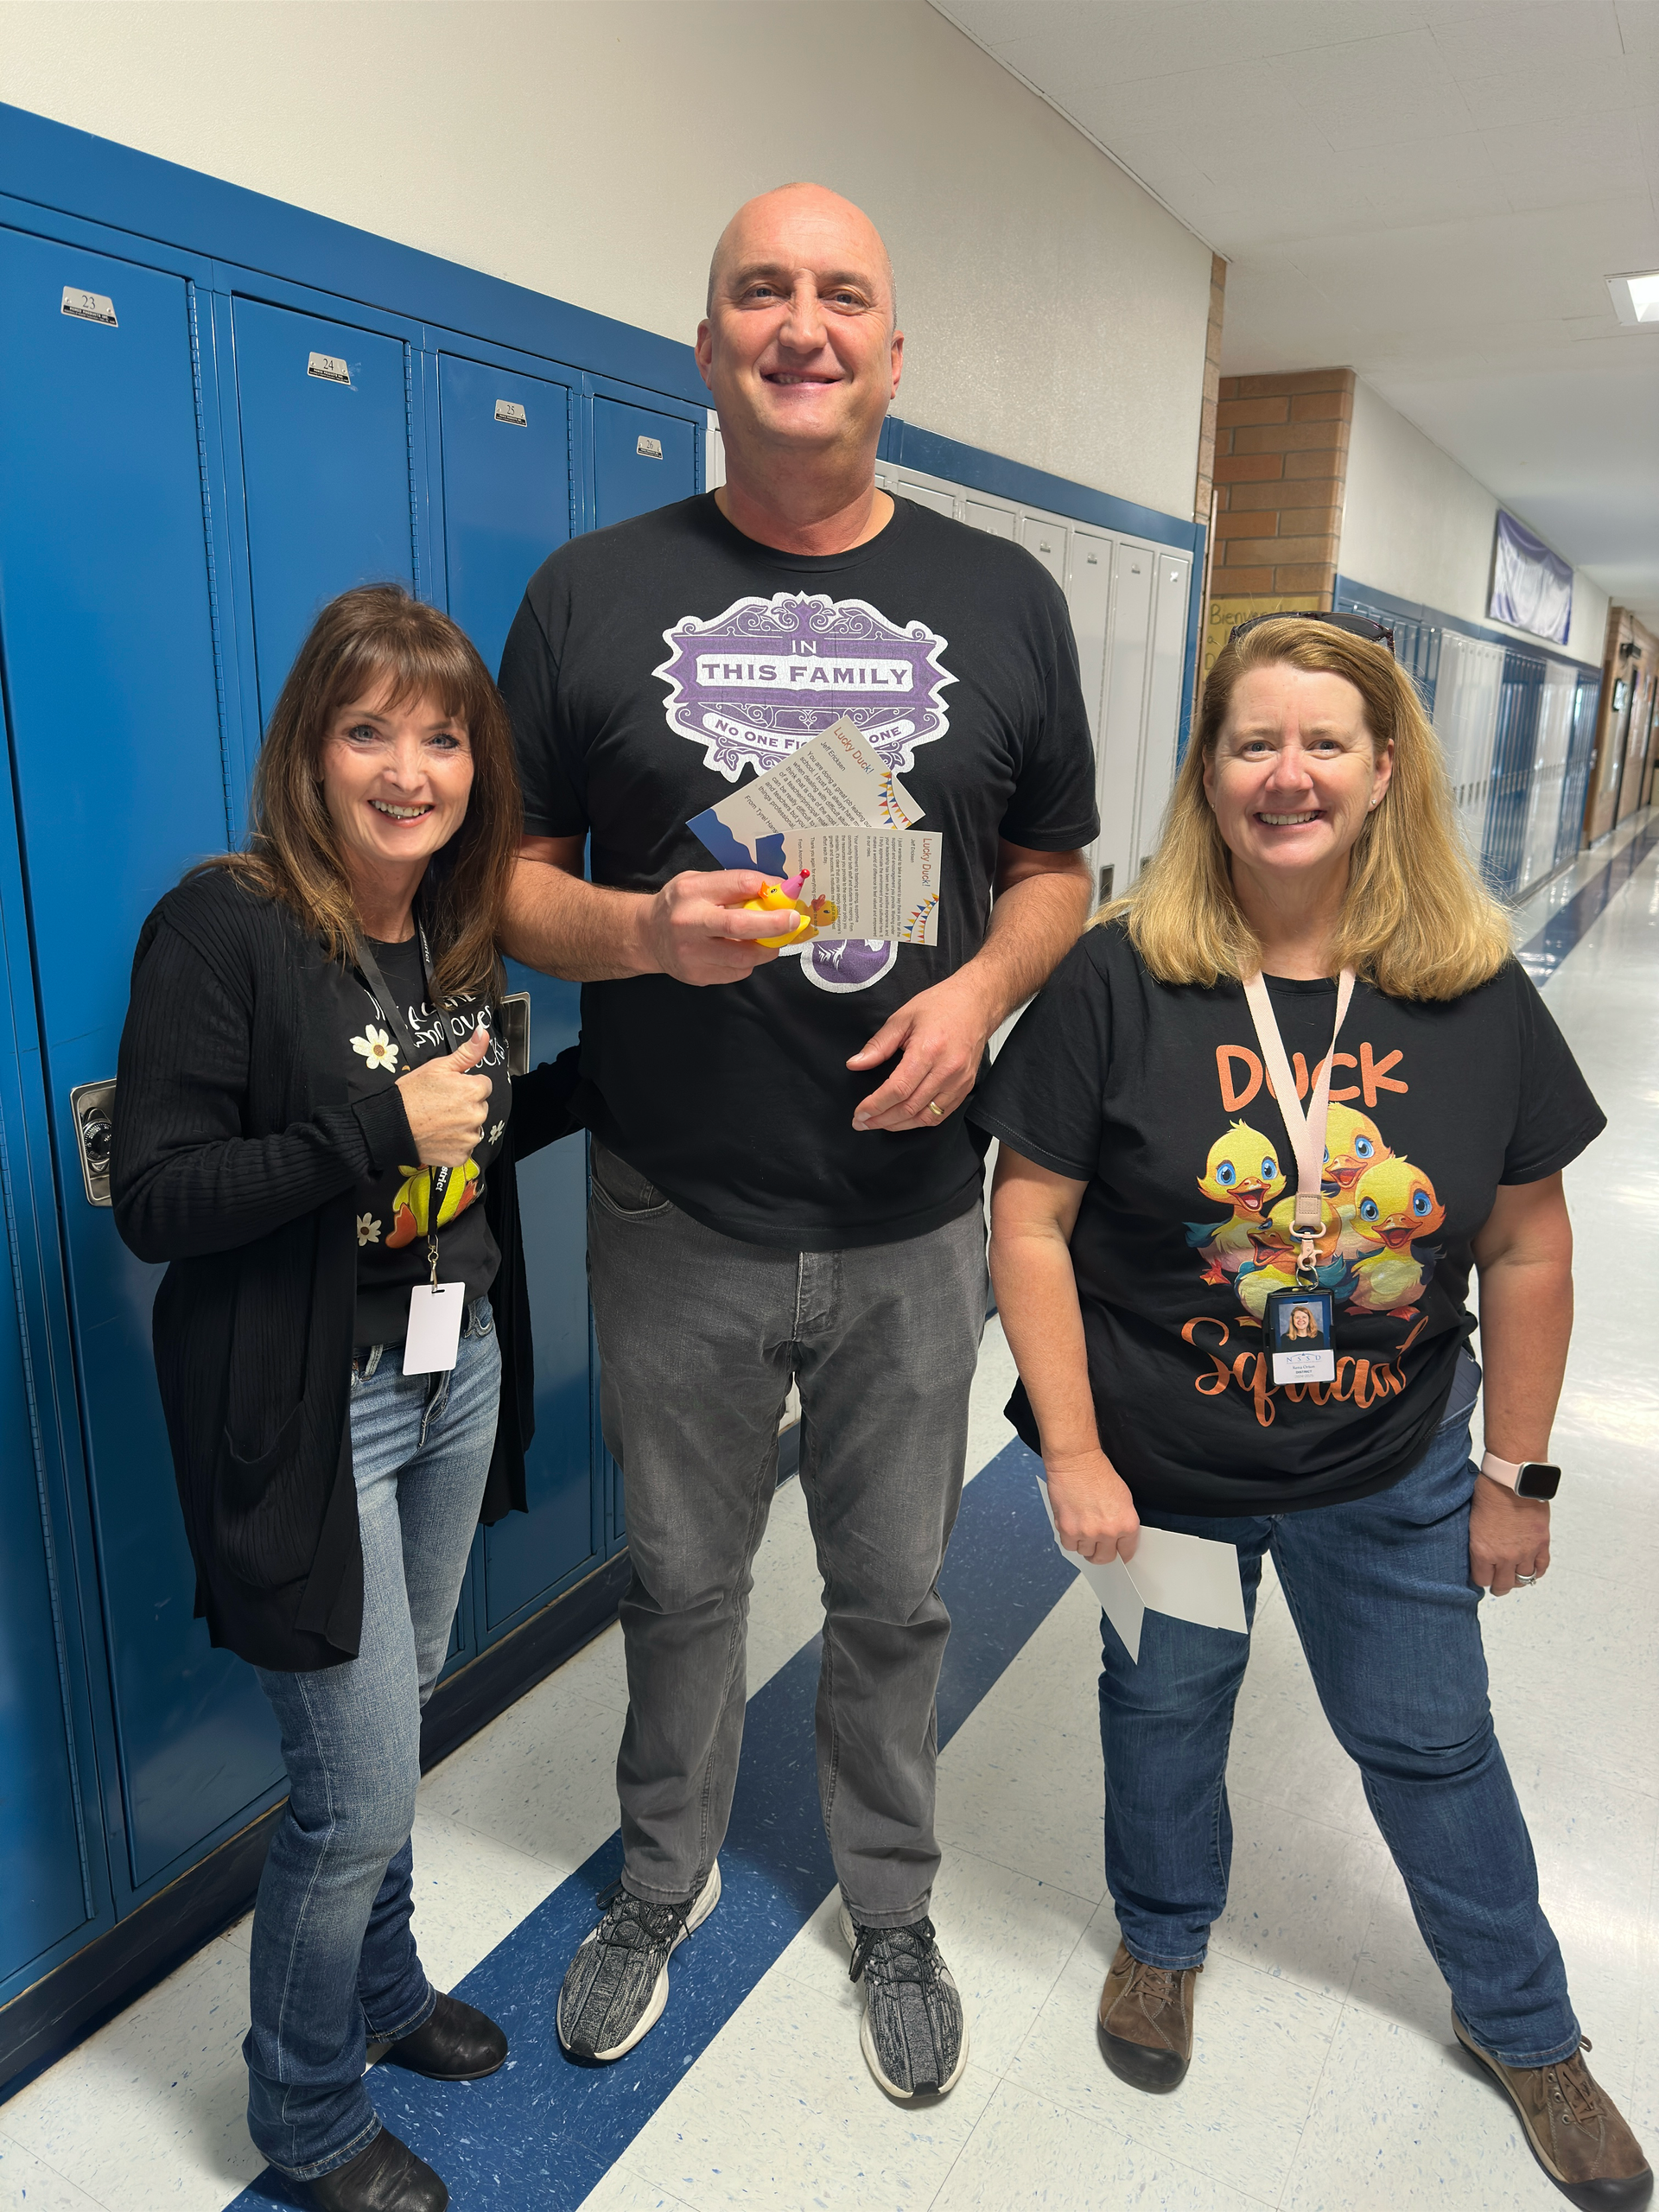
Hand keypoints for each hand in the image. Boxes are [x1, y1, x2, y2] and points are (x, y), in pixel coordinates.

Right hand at [396, 1025, 492, 1167]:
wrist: (391, 1123)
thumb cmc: (412, 1093)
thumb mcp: (439, 1066)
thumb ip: (468, 1052)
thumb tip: (483, 1033)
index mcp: (475, 1090)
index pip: (483, 1086)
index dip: (465, 1086)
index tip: (449, 1090)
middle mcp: (477, 1115)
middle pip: (479, 1107)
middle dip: (465, 1106)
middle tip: (440, 1105)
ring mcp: (469, 1138)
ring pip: (473, 1128)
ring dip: (461, 1126)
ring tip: (438, 1121)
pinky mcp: (460, 1156)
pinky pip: (464, 1148)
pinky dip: (454, 1144)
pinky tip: (438, 1135)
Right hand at [641, 871, 785, 985]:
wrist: (646, 936)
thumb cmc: (680, 905)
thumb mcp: (699, 883)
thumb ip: (732, 886)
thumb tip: (776, 891)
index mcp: (691, 892)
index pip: (738, 884)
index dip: (768, 888)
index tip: (787, 891)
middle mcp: (688, 923)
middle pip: (740, 925)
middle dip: (774, 924)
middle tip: (794, 921)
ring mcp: (691, 954)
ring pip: (743, 957)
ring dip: (766, 948)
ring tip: (771, 940)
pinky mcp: (697, 975)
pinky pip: (737, 973)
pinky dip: (748, 963)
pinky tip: (743, 952)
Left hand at [848, 972, 992, 1132]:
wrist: (976, 1004)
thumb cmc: (941, 1006)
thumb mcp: (902, 1018)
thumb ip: (878, 1045)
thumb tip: (855, 1064)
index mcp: (928, 1050)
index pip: (897, 1089)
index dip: (875, 1106)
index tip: (859, 1113)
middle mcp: (946, 1070)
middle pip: (909, 1107)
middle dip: (882, 1120)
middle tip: (862, 1123)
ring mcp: (959, 1081)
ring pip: (925, 1117)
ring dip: (899, 1125)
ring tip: (879, 1124)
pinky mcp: (965, 1087)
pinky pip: (941, 1114)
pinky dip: (920, 1121)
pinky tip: (904, 1120)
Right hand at [1047, 1447, 1139, 1564]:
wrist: (1076, 1461)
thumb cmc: (1098, 1473)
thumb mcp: (1123, 1498)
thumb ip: (1121, 1522)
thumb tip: (1118, 1539)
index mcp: (1127, 1524)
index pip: (1126, 1552)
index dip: (1120, 1553)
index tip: (1116, 1553)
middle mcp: (1109, 1531)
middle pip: (1105, 1558)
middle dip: (1101, 1553)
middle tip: (1097, 1546)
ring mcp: (1087, 1532)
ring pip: (1085, 1553)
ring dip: (1084, 1544)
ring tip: (1083, 1528)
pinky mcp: (1068, 1530)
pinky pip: (1069, 1546)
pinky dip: (1070, 1539)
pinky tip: (1072, 1525)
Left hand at [1469, 1477, 1550, 1594]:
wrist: (1512, 1483)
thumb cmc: (1489, 1494)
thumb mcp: (1473, 1523)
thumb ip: (1479, 1543)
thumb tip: (1481, 1553)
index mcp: (1482, 1552)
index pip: (1481, 1580)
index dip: (1482, 1579)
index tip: (1483, 1577)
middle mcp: (1504, 1557)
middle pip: (1503, 1585)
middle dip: (1499, 1587)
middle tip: (1498, 1585)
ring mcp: (1525, 1552)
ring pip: (1524, 1579)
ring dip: (1518, 1580)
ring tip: (1515, 1577)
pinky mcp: (1541, 1544)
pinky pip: (1541, 1567)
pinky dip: (1537, 1571)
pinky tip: (1531, 1569)